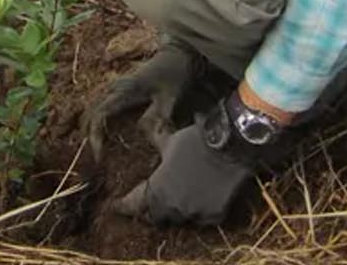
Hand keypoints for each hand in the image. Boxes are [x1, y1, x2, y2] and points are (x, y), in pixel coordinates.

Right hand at [84, 41, 205, 160]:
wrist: (177, 54)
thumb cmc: (174, 75)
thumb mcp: (171, 96)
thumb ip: (162, 115)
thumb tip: (152, 135)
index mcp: (126, 90)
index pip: (101, 114)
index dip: (95, 135)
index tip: (99, 155)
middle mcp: (116, 87)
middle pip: (91, 112)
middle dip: (90, 134)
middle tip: (97, 157)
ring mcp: (116, 86)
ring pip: (94, 107)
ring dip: (92, 127)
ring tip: (98, 149)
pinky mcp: (120, 88)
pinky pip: (101, 105)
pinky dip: (98, 120)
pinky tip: (104, 135)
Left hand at [114, 99, 264, 225]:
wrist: (230, 147)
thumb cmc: (195, 141)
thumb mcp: (170, 141)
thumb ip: (155, 141)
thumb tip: (144, 127)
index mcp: (156, 191)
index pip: (134, 206)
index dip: (124, 206)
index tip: (116, 206)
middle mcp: (173, 208)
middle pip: (156, 217)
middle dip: (152, 210)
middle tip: (150, 203)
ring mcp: (194, 214)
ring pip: (179, 219)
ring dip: (175, 211)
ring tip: (176, 201)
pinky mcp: (214, 215)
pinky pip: (200, 219)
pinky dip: (197, 212)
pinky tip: (198, 203)